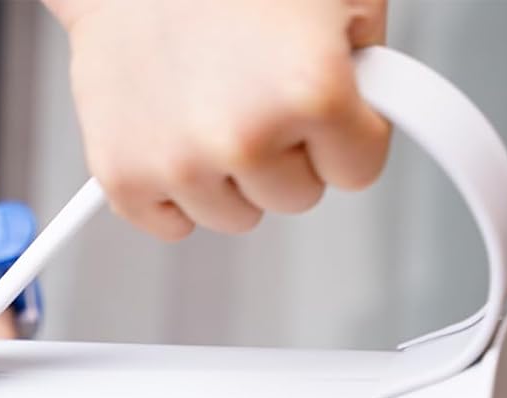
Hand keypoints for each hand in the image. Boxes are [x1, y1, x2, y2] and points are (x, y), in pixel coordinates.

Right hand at [45, 0, 389, 240]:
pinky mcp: (122, 176)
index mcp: (310, 91)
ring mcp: (178, 163)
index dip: (345, 128)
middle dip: (288, 148)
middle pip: (296, 197)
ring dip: (230, 171)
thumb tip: (383, 112)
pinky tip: (170, 123)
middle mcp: (242, 137)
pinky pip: (173, 224)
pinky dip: (174, 186)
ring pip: (236, 216)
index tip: (319, 93)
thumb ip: (373, 64)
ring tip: (208, 92)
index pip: (358, 169)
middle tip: (254, 81)